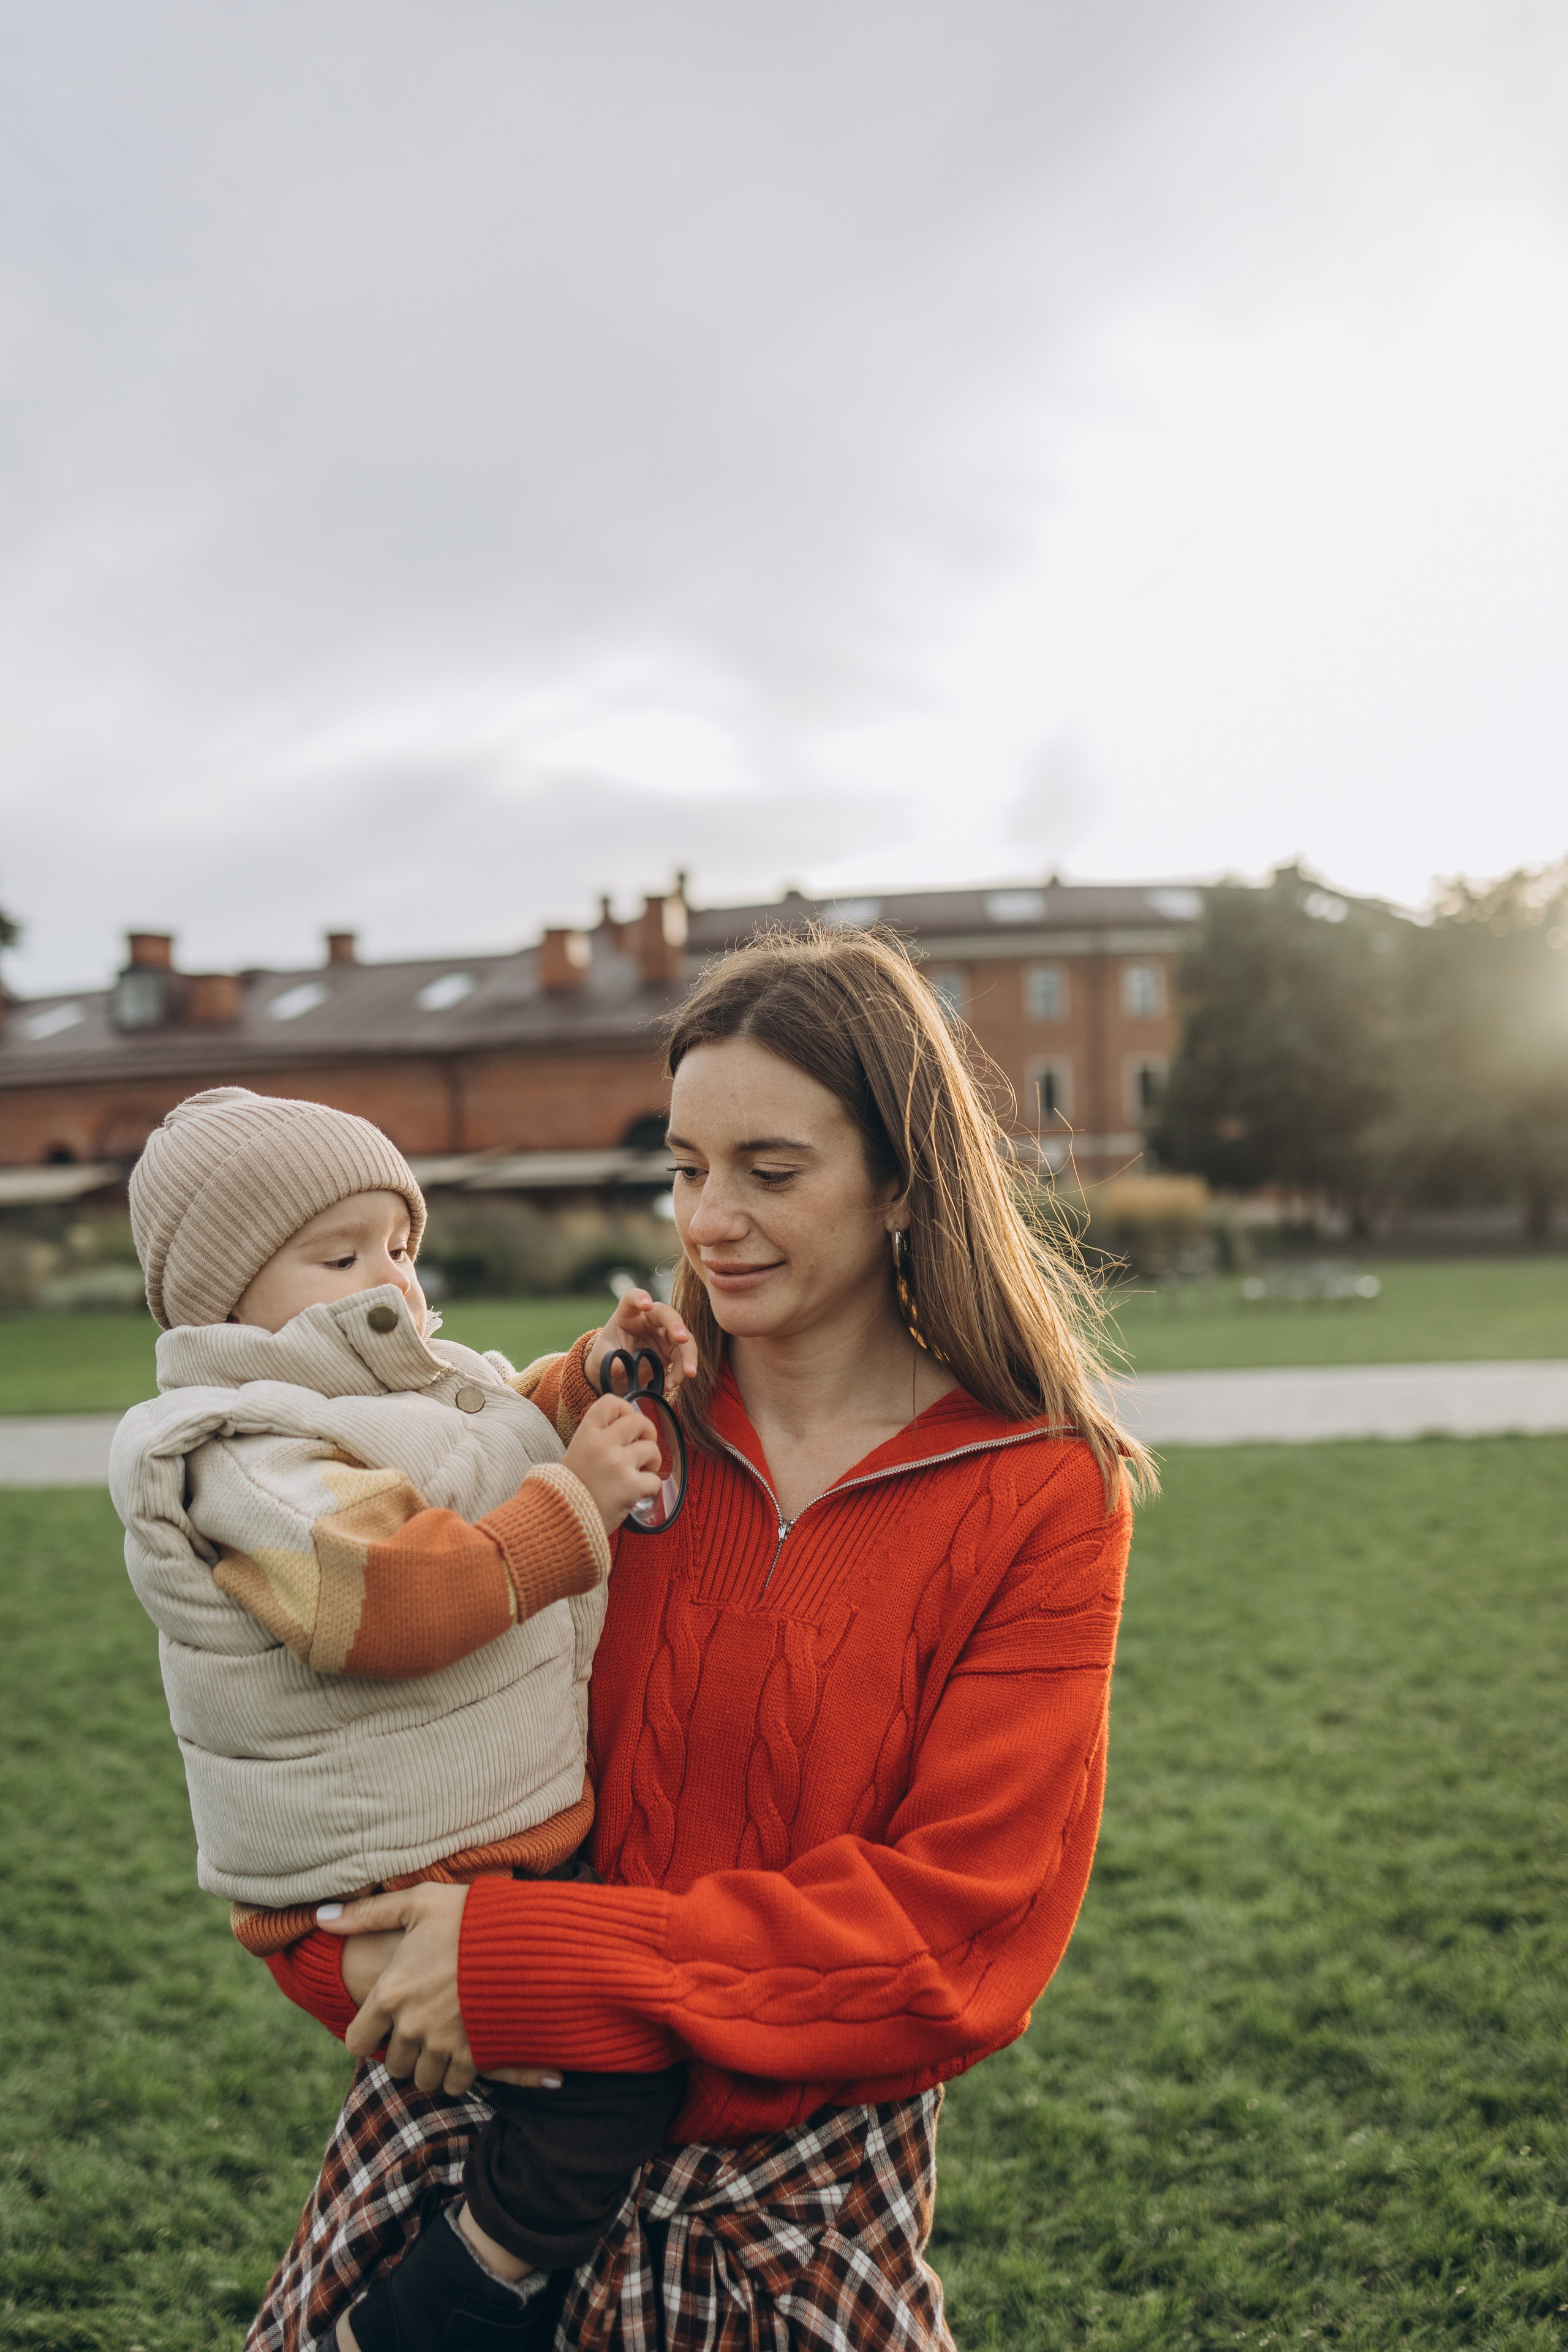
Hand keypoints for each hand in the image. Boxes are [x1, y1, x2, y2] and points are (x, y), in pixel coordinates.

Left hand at [317, 1887, 561, 2094]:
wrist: (528, 1936)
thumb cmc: (470, 1915)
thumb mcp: (418, 1903)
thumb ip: (367, 1913)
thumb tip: (321, 1916)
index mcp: (391, 1993)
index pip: (357, 2042)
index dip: (366, 2035)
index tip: (379, 2025)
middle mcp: (411, 2025)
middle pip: (392, 2064)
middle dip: (402, 2049)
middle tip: (418, 2025)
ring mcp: (444, 2044)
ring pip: (423, 2077)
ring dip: (428, 2063)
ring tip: (441, 2038)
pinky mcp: (475, 2055)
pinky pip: (455, 2084)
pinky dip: (457, 2072)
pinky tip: (465, 2048)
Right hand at [563, 1393, 662, 1531]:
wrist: (560, 1523)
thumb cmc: (568, 1491)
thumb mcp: (576, 1454)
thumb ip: (598, 1439)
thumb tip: (629, 1428)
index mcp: (586, 1434)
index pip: (611, 1402)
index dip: (625, 1409)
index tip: (627, 1425)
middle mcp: (602, 1444)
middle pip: (639, 1421)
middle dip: (648, 1433)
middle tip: (643, 1449)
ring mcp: (617, 1464)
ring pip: (652, 1449)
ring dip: (652, 1462)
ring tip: (640, 1474)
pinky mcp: (631, 1487)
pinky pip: (655, 1480)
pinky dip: (650, 1488)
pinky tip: (637, 1493)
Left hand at [586, 1291, 696, 1396]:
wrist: (618, 1370)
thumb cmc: (608, 1355)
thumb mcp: (602, 1356)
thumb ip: (608, 1359)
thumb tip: (616, 1367)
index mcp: (628, 1313)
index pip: (633, 1297)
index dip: (640, 1297)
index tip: (646, 1303)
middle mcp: (649, 1319)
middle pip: (666, 1314)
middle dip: (676, 1325)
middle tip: (682, 1339)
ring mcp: (664, 1333)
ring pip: (683, 1336)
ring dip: (689, 1354)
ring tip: (689, 1373)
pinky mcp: (672, 1349)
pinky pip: (683, 1357)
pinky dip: (681, 1371)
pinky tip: (670, 1385)